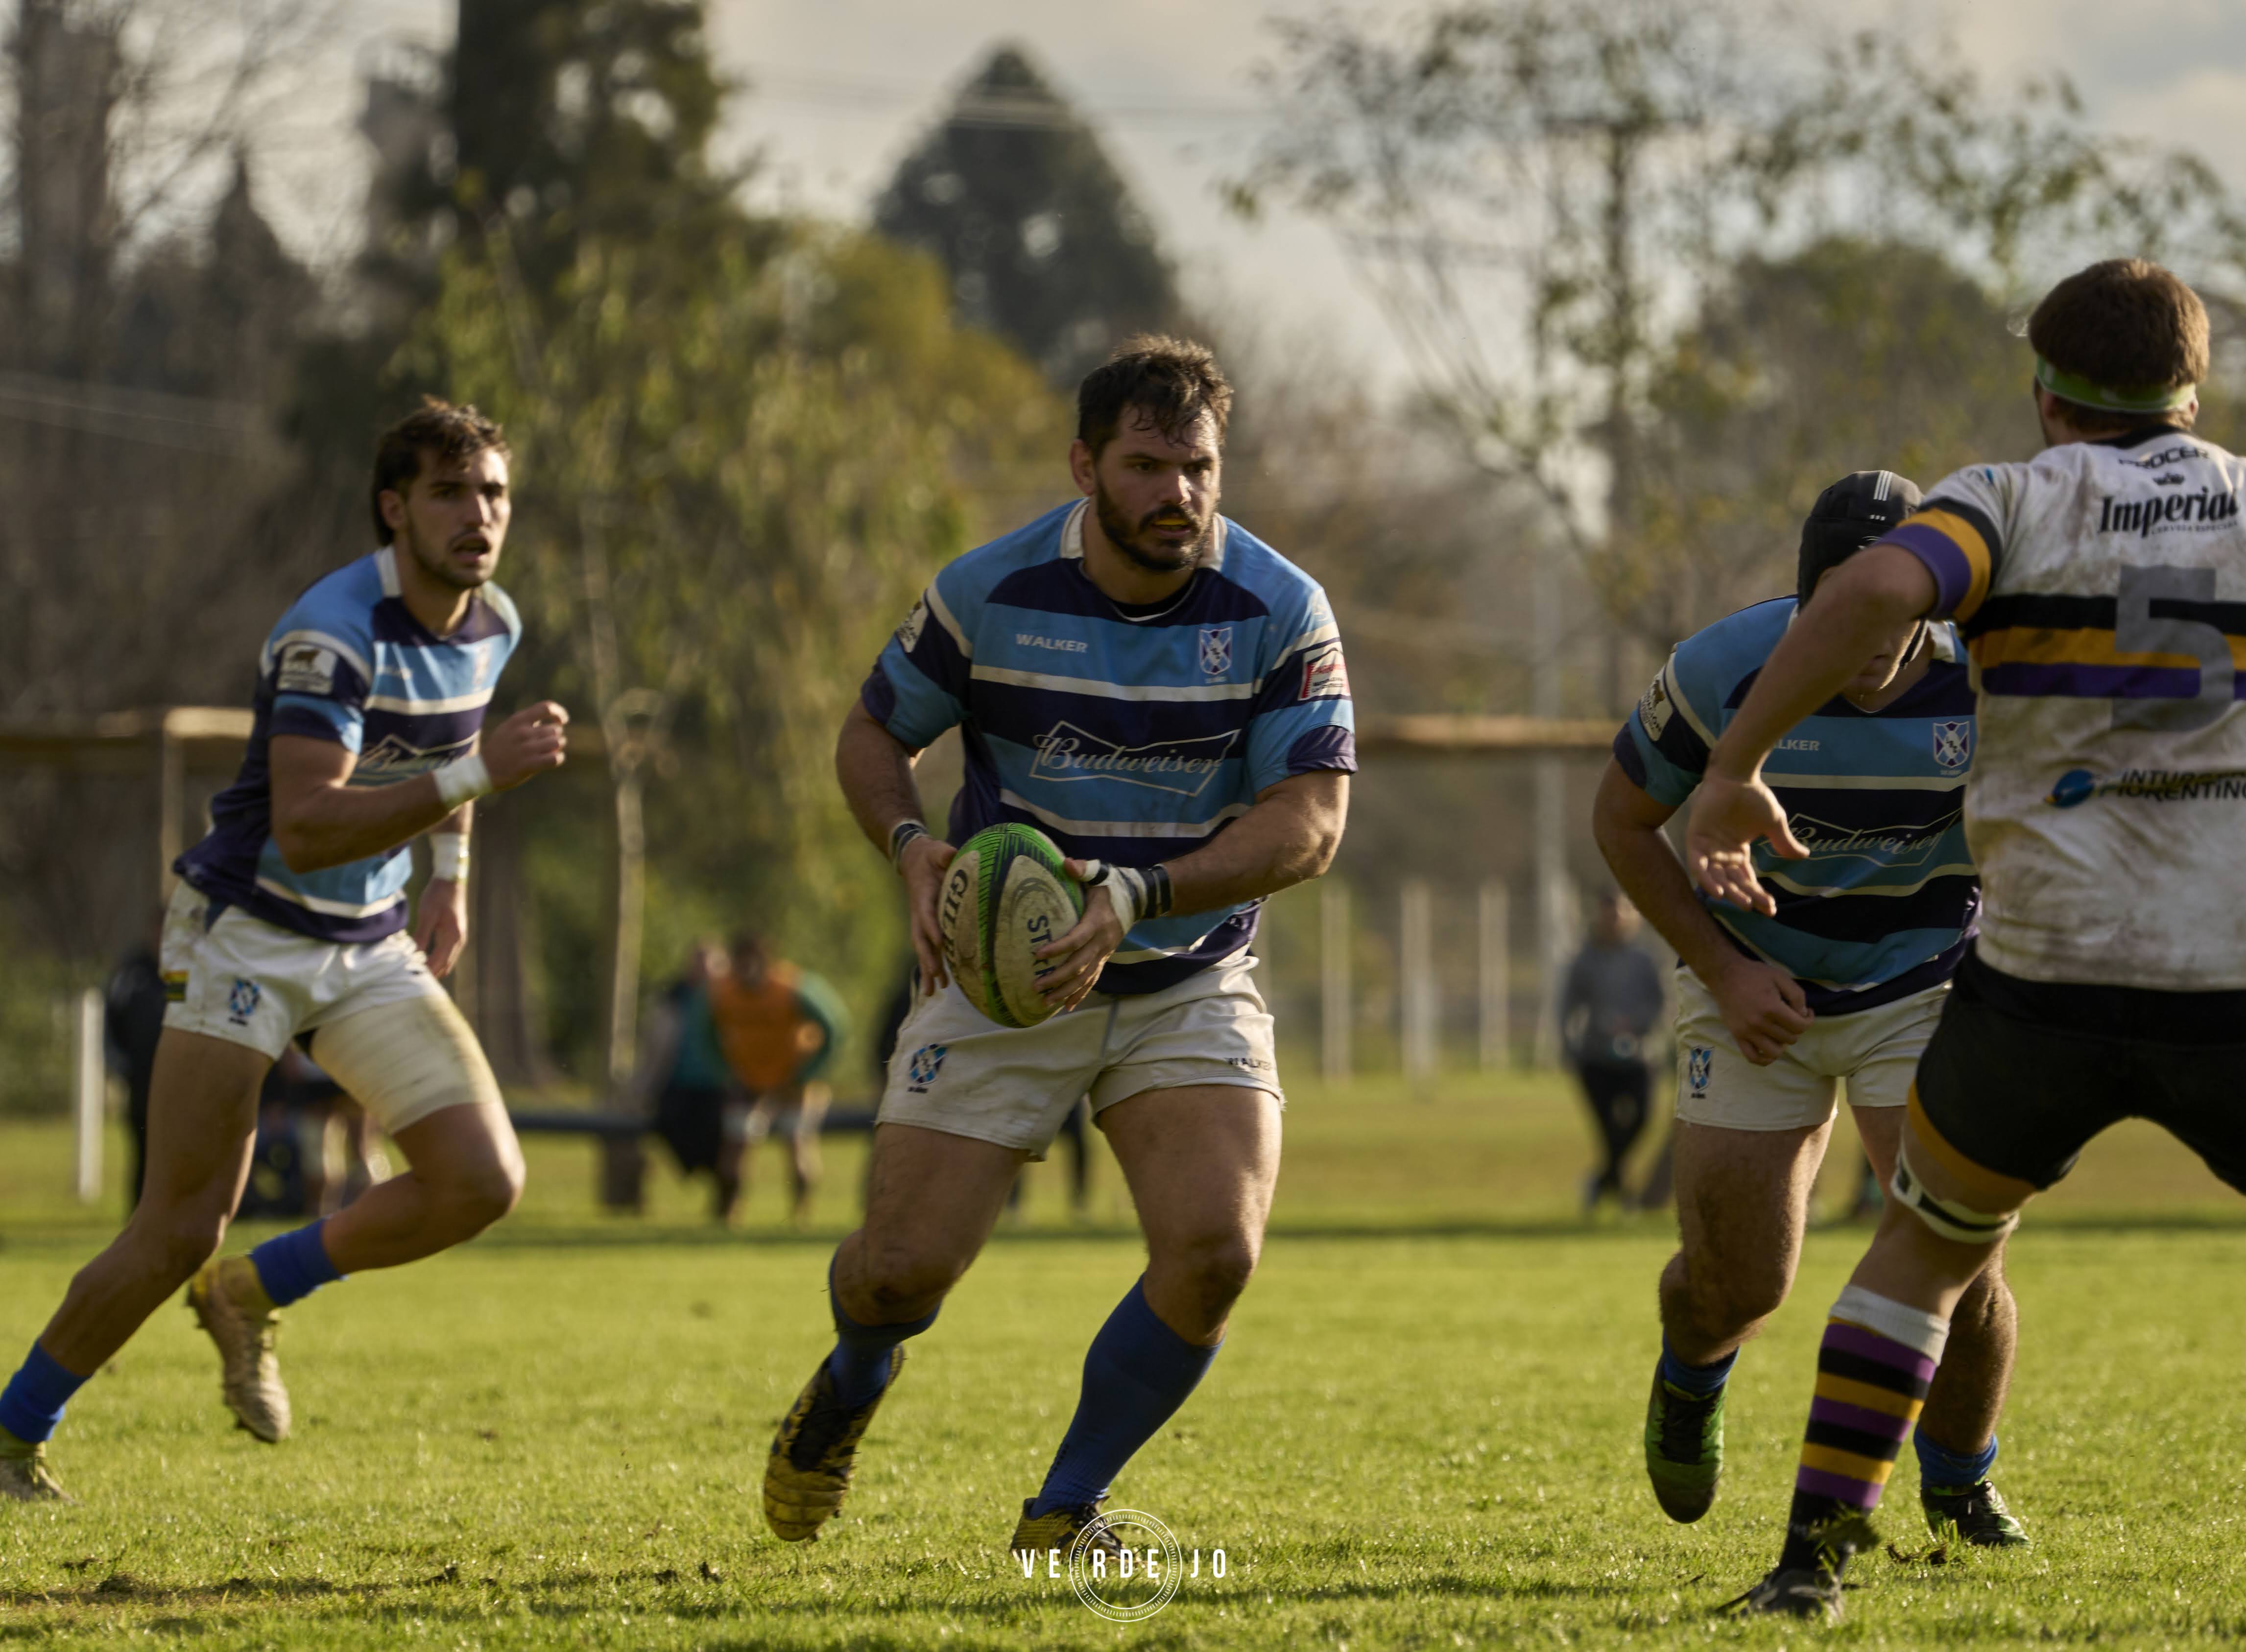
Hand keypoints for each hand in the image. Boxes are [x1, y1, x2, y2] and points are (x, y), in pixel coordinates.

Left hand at [413, 876, 467, 978]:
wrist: (451, 881)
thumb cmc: (438, 895)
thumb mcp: (427, 915)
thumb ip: (422, 936)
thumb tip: (413, 955)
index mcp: (453, 937)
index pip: (438, 963)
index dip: (424, 972)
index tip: (407, 977)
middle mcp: (459, 941)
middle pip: (444, 967)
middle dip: (429, 974)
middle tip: (409, 977)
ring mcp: (458, 939)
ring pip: (446, 962)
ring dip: (433, 968)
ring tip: (414, 970)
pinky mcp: (454, 935)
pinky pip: (446, 954)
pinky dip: (436, 960)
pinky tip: (423, 959)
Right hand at [483, 702, 569, 789]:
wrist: (485, 770)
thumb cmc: (501, 747)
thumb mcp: (509, 727)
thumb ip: (528, 720)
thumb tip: (553, 716)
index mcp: (517, 720)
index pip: (546, 708)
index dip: (559, 713)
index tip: (562, 720)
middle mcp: (522, 732)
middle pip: (555, 729)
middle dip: (556, 735)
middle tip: (549, 742)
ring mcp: (526, 749)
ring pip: (557, 742)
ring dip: (558, 746)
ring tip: (551, 749)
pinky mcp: (529, 765)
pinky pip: (555, 758)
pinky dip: (558, 758)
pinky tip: (552, 759)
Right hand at [900, 835, 955, 994]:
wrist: (914, 860)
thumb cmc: (930, 856)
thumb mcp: (937, 851)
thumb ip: (944, 854)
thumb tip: (952, 854)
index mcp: (923, 896)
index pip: (926, 913)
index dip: (932, 927)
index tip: (940, 941)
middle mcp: (920, 914)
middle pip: (921, 940)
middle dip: (927, 958)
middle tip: (934, 975)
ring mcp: (922, 924)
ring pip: (924, 950)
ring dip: (928, 970)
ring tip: (932, 992)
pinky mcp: (928, 928)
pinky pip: (930, 951)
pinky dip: (933, 968)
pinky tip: (939, 986)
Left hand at [1035, 858, 1129, 1011]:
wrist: (1139, 898)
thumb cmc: (1113, 885)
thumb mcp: (1100, 873)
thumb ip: (1083, 869)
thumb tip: (1066, 863)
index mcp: (1097, 922)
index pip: (1076, 939)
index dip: (1058, 948)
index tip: (1038, 955)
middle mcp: (1102, 942)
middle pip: (1079, 965)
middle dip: (1057, 978)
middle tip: (1035, 985)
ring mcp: (1104, 953)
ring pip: (1085, 977)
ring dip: (1066, 991)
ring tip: (1045, 1001)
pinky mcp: (1105, 957)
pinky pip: (1093, 979)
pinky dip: (1081, 993)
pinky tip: (1067, 1005)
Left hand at [1683, 770, 1804, 914]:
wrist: (1737, 776)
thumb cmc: (1754, 796)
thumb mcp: (1773, 823)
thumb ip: (1784, 842)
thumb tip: (1805, 856)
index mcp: (1738, 853)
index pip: (1748, 880)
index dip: (1758, 895)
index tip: (1771, 909)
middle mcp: (1722, 854)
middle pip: (1733, 882)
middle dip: (1744, 896)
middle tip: (1756, 907)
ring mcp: (1708, 847)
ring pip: (1716, 877)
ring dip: (1727, 891)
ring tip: (1740, 903)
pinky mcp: (1695, 839)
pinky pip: (1698, 864)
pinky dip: (1706, 878)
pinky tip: (1717, 891)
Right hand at [1707, 956, 1811, 1065]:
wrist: (1724, 975)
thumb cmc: (1754, 974)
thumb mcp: (1780, 977)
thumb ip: (1797, 995)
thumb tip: (1803, 1014)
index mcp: (1772, 1008)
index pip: (1800, 1026)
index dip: (1808, 1020)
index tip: (1806, 1012)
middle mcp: (1759, 1024)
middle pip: (1789, 1039)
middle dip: (1795, 1029)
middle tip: (1791, 1018)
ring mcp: (1747, 1032)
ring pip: (1774, 1052)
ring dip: (1782, 1044)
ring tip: (1780, 1032)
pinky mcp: (1737, 1036)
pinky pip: (1752, 1057)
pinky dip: (1764, 1059)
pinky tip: (1769, 1049)